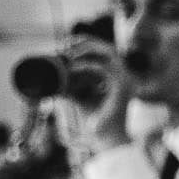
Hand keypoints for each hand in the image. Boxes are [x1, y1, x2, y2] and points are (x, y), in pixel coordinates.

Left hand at [54, 37, 130, 154]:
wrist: (106, 138)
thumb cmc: (96, 120)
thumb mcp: (80, 96)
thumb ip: (72, 84)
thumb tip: (55, 76)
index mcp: (115, 77)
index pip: (104, 52)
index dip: (85, 44)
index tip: (66, 46)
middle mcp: (122, 76)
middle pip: (107, 47)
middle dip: (86, 41)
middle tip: (66, 43)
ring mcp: (124, 81)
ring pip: (108, 52)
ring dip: (86, 49)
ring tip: (69, 52)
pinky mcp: (120, 88)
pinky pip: (103, 69)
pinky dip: (86, 66)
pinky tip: (72, 68)